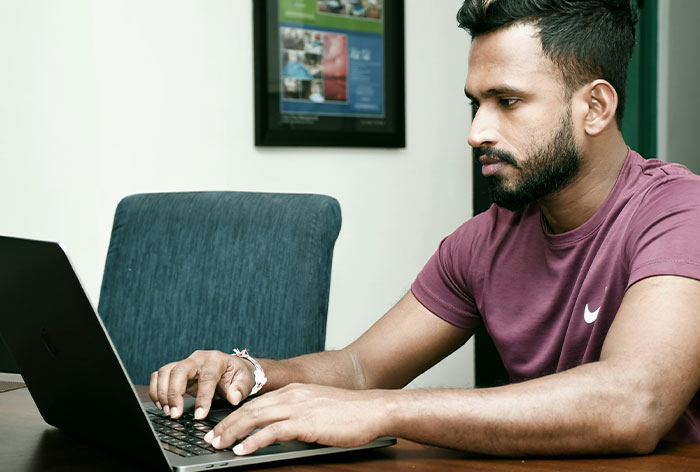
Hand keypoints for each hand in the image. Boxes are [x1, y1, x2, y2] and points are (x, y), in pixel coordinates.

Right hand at [149, 350, 254, 419]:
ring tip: (168, 412)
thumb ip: (240, 389)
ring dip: (162, 393)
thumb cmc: (238, 375)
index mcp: (216, 360)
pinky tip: (161, 405)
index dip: (202, 397)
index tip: (199, 415)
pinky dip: (156, 390)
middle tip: (174, 414)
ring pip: (165, 372)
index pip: (206, 377)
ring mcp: (185, 363)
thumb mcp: (245, 381)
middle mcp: (197, 359)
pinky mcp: (176, 371)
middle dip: (174, 394)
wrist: (233, 369)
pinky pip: (159, 376)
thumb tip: (233, 398)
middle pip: (179, 371)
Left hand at [203, 383, 391, 454]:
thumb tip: (280, 431)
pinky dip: (253, 441)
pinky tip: (242, 450)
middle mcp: (292, 395)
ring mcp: (298, 407)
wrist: (373, 409)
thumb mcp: (319, 408)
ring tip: (217, 445)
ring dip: (232, 432)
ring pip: (254, 417)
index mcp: (294, 391)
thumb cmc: (351, 412)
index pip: (257, 402)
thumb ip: (298, 415)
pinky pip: (272, 431)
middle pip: (250, 408)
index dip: (236, 415)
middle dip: (227, 424)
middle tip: (210, 438)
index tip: (221, 426)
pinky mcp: (305, 422)